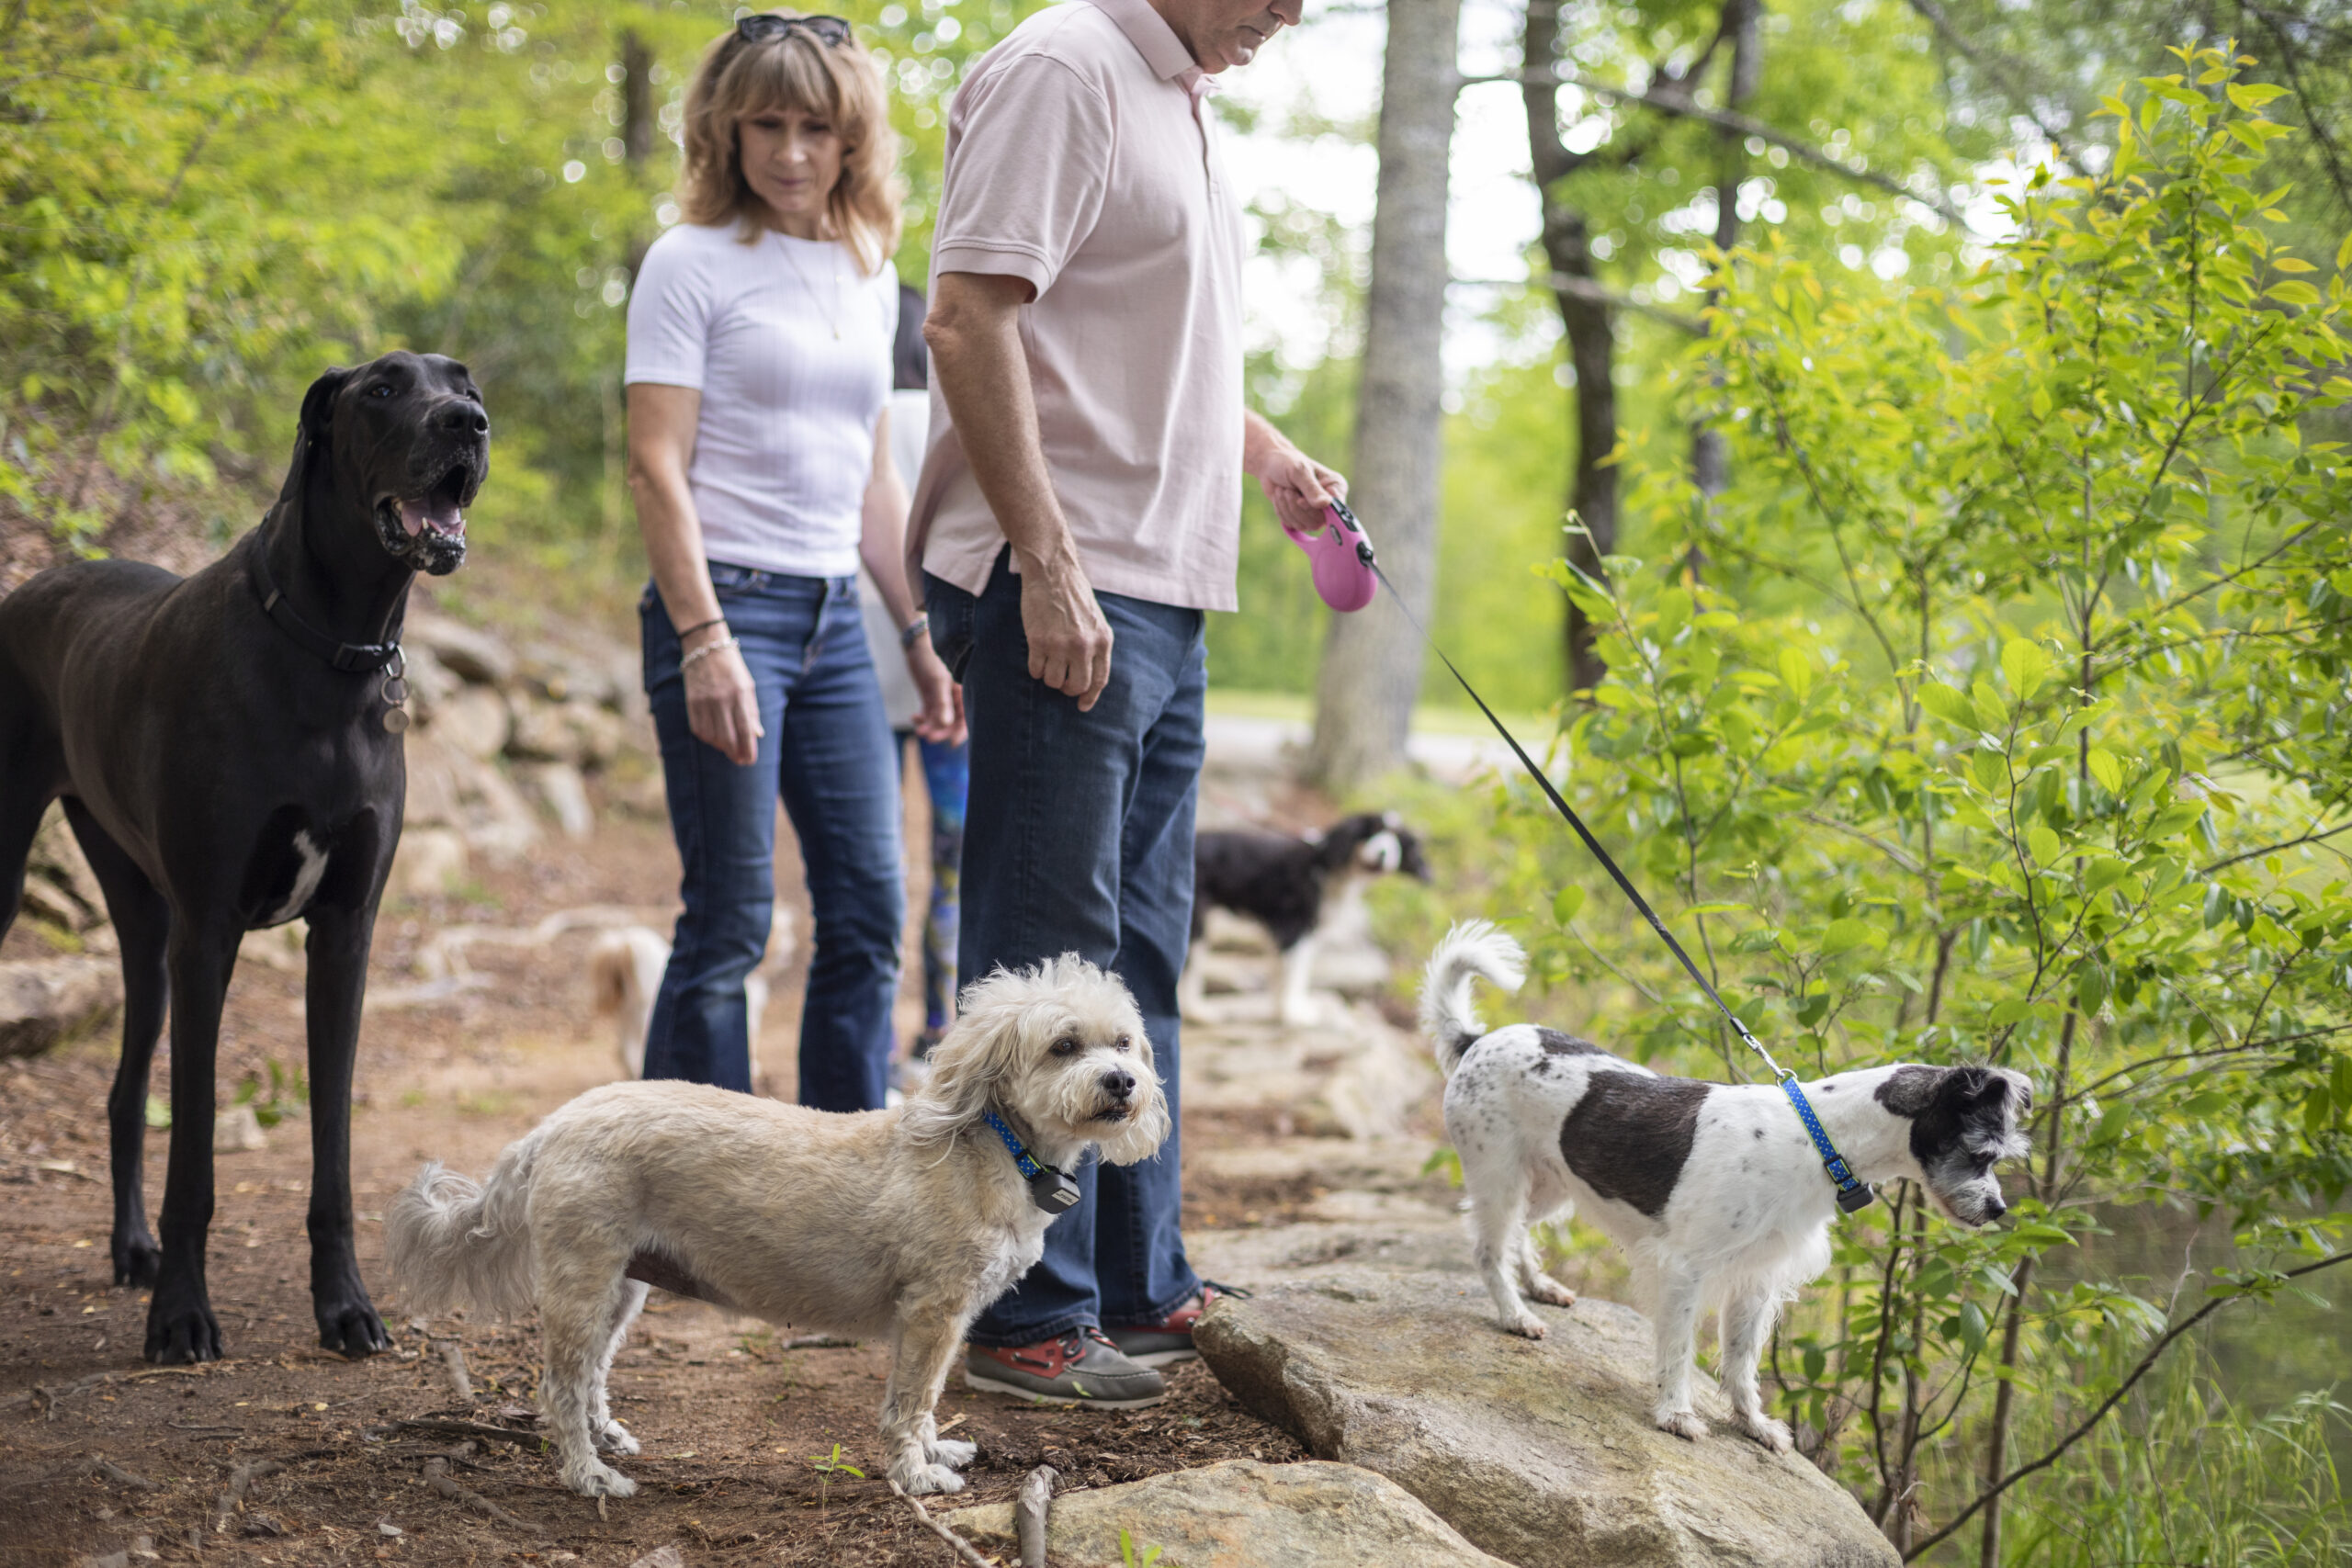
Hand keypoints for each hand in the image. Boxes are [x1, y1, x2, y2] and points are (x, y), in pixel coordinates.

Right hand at [684, 634, 761, 765]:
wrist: (705, 648)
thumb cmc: (732, 668)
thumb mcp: (748, 686)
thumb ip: (752, 711)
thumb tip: (757, 735)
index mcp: (739, 695)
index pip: (745, 730)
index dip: (748, 749)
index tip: (750, 760)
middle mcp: (721, 700)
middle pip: (728, 737)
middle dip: (735, 753)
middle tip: (740, 760)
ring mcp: (704, 702)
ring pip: (712, 736)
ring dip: (722, 747)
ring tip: (729, 749)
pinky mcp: (691, 703)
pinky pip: (699, 729)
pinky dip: (708, 738)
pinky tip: (715, 739)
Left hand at [905, 635, 966, 744]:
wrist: (917, 645)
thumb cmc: (932, 659)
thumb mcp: (938, 682)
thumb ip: (942, 704)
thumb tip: (945, 725)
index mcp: (965, 692)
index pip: (968, 717)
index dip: (963, 731)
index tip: (953, 743)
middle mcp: (956, 698)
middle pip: (952, 722)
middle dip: (941, 731)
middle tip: (928, 737)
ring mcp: (943, 698)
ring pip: (939, 721)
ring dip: (930, 727)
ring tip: (919, 730)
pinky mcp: (931, 697)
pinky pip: (928, 715)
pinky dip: (922, 719)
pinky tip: (914, 718)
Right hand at [1018, 550, 1113, 711]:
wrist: (1053, 572)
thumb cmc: (1074, 595)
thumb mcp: (1095, 621)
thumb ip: (1095, 647)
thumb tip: (1088, 679)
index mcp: (1103, 640)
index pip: (1100, 680)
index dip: (1090, 696)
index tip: (1082, 705)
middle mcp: (1084, 646)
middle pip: (1077, 686)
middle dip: (1067, 689)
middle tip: (1061, 681)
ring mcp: (1061, 645)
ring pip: (1053, 682)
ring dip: (1049, 677)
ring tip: (1048, 662)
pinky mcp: (1038, 641)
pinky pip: (1035, 671)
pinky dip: (1035, 669)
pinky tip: (1036, 655)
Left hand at [1256, 445, 1347, 537]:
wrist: (1270, 466)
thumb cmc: (1288, 463)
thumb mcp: (1299, 471)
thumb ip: (1312, 488)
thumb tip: (1325, 504)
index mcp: (1336, 487)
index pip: (1337, 508)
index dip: (1318, 508)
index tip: (1300, 499)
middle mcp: (1328, 502)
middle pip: (1318, 520)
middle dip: (1297, 507)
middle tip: (1288, 490)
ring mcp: (1315, 512)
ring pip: (1304, 525)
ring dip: (1288, 508)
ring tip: (1283, 490)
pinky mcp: (1301, 518)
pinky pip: (1292, 525)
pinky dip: (1282, 511)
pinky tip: (1280, 497)